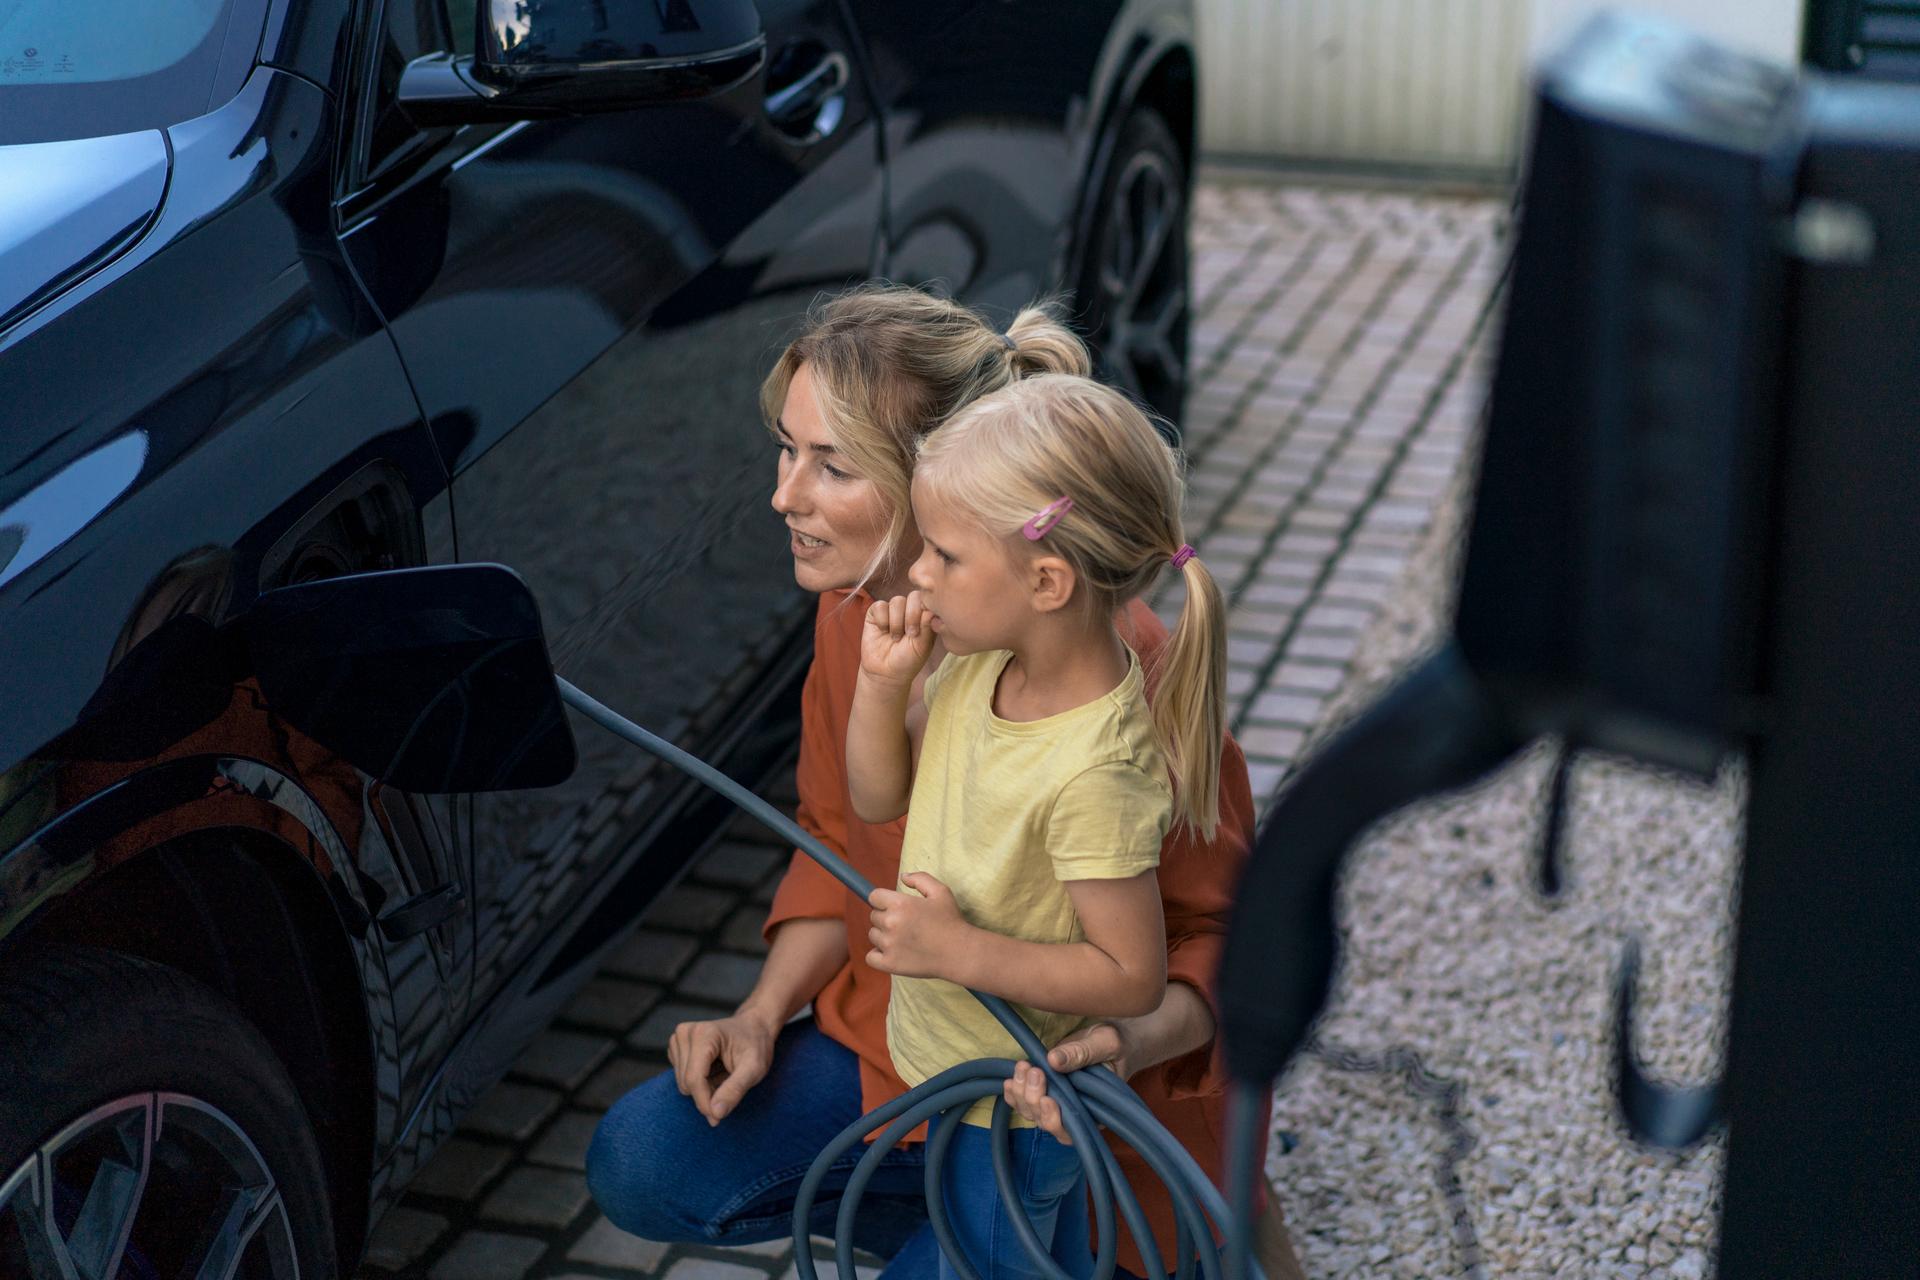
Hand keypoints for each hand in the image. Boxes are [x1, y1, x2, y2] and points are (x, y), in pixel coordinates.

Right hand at [666, 1010, 778, 1124]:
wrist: (753, 1028)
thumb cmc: (756, 1046)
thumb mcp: (755, 1069)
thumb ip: (735, 1090)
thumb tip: (715, 1113)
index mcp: (704, 1034)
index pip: (694, 1079)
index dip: (705, 1103)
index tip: (718, 1118)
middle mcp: (686, 1033)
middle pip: (686, 1083)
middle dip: (706, 1095)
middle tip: (730, 1088)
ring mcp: (678, 1039)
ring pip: (683, 1084)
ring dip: (704, 1088)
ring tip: (723, 1074)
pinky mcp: (676, 1048)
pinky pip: (682, 1078)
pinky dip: (699, 1082)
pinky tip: (714, 1070)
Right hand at [860, 591, 934, 689]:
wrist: (885, 672)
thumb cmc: (908, 660)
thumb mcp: (922, 646)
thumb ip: (927, 626)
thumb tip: (930, 609)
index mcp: (924, 616)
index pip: (928, 599)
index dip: (924, 611)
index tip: (922, 630)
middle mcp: (910, 610)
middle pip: (913, 596)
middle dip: (912, 616)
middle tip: (910, 634)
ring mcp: (893, 610)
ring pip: (897, 601)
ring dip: (897, 622)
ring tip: (896, 638)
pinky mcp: (876, 613)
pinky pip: (880, 606)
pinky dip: (882, 620)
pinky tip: (883, 631)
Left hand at [866, 871, 970, 978]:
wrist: (959, 953)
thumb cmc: (951, 921)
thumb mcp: (941, 892)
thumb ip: (920, 879)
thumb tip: (902, 876)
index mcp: (900, 903)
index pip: (874, 897)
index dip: (884, 900)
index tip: (894, 907)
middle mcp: (891, 923)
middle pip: (874, 916)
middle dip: (887, 918)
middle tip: (907, 925)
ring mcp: (888, 944)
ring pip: (873, 935)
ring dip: (884, 936)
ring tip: (905, 939)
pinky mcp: (889, 963)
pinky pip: (871, 957)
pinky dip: (879, 955)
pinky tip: (894, 952)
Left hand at [1001, 1021, 1133, 1144]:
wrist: (1110, 1038)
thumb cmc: (1115, 1043)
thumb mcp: (1105, 1042)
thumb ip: (1082, 1052)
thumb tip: (1053, 1061)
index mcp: (1095, 1111)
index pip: (1072, 1129)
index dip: (1055, 1120)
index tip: (1048, 1099)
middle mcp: (1075, 1114)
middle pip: (1047, 1122)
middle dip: (1034, 1100)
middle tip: (1034, 1071)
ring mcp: (1058, 1103)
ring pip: (1033, 1113)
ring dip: (1022, 1093)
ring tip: (1022, 1067)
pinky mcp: (1046, 1091)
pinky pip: (1024, 1101)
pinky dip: (1014, 1094)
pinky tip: (1010, 1081)